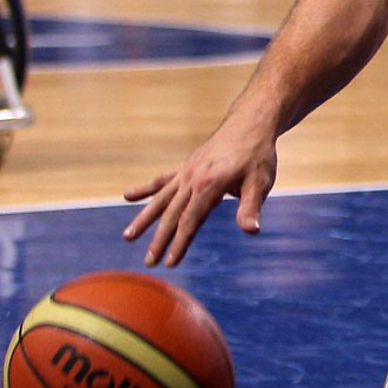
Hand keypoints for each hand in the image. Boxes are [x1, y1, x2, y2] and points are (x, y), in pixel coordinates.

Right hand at [122, 122, 277, 266]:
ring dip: (144, 219)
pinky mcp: (186, 167)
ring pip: (161, 199)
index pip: (190, 221)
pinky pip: (162, 180)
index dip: (179, 243)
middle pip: (172, 215)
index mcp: (208, 185)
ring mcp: (186, 172)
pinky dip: (146, 189)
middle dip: (159, 240)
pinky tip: (127, 196)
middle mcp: (191, 179)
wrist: (250, 124)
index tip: (169, 263)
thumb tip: (251, 230)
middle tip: (148, 263)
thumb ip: (251, 207)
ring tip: (128, 236)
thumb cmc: (258, 156)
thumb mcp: (260, 183)